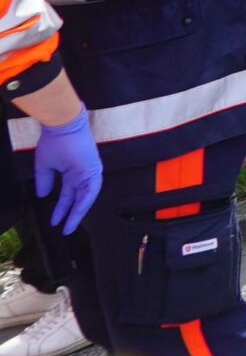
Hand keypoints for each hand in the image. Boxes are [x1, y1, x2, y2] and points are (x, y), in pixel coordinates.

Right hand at [32, 109, 101, 234]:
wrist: (62, 125)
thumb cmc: (54, 141)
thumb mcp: (45, 165)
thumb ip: (45, 180)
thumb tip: (42, 195)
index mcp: (74, 172)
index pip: (69, 195)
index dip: (62, 208)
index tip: (55, 222)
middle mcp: (84, 173)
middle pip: (80, 198)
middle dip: (72, 214)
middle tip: (66, 230)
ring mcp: (90, 171)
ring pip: (87, 196)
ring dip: (78, 211)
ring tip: (69, 226)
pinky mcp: (94, 169)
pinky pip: (91, 189)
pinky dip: (85, 201)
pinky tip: (77, 212)